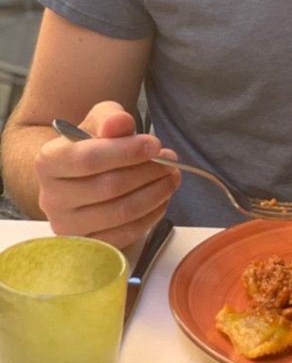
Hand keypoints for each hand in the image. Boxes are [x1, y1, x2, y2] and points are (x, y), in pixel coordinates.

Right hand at [35, 101, 180, 248]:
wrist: (74, 174)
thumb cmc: (90, 142)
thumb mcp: (99, 120)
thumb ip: (110, 118)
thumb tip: (120, 122)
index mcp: (49, 162)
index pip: (88, 159)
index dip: (126, 152)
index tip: (155, 145)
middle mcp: (51, 197)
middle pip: (109, 187)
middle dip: (148, 172)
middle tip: (171, 160)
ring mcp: (67, 225)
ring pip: (120, 213)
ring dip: (155, 194)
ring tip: (171, 177)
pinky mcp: (87, 244)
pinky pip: (125, 235)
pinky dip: (150, 216)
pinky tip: (162, 198)